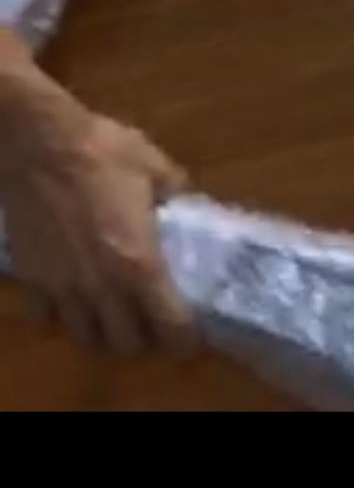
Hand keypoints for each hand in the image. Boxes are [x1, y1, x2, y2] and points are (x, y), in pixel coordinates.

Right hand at [1, 73, 191, 354]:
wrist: (39, 142)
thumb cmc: (102, 152)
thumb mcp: (153, 164)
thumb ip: (176, 189)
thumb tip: (188, 200)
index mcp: (140, 264)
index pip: (170, 327)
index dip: (183, 338)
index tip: (189, 334)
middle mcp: (103, 287)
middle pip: (125, 344)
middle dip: (142, 339)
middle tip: (150, 321)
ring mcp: (63, 287)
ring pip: (84, 338)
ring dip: (102, 331)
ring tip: (110, 314)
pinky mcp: (32, 278)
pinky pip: (45, 316)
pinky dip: (59, 314)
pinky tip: (69, 295)